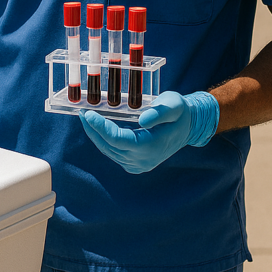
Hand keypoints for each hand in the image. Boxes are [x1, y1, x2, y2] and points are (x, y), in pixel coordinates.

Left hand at [79, 90, 219, 173]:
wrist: (190, 126)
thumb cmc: (180, 111)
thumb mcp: (173, 106)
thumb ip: (158, 113)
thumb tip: (141, 120)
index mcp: (150, 147)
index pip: (117, 139)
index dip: (100, 127)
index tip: (88, 114)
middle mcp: (143, 160)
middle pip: (109, 146)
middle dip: (93, 130)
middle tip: (81, 113)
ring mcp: (139, 165)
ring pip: (110, 151)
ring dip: (96, 136)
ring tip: (86, 118)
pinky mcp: (136, 164)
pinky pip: (115, 153)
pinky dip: (105, 141)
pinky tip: (98, 128)